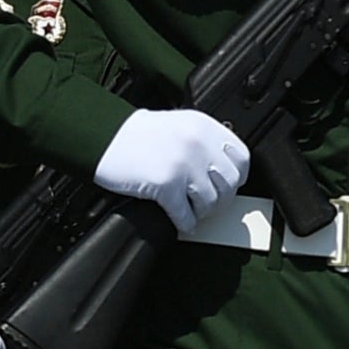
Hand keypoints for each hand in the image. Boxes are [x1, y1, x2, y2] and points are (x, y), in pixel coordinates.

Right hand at [92, 108, 249, 233]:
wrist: (107, 137)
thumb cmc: (140, 133)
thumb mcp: (182, 125)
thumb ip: (205, 141)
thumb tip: (224, 166)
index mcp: (205, 128)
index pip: (241, 157)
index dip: (238, 176)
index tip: (232, 184)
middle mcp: (199, 144)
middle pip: (229, 182)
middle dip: (222, 198)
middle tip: (212, 204)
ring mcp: (183, 165)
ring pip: (210, 201)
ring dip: (203, 212)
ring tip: (194, 212)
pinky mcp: (165, 185)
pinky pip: (185, 214)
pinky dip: (186, 223)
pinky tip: (183, 222)